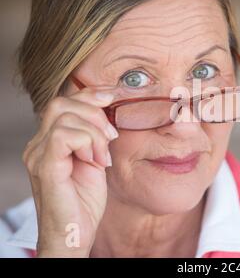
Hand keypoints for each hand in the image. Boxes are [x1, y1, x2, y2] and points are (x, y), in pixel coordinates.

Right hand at [22, 86, 118, 256]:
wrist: (75, 234)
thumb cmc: (84, 201)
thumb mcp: (95, 159)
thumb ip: (94, 136)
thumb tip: (107, 111)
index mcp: (49, 141)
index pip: (64, 103)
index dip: (90, 94)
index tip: (113, 94)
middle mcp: (38, 145)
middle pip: (62, 103)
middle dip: (95, 113)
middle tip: (110, 138)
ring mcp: (38, 155)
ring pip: (66, 117)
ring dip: (95, 134)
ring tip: (103, 157)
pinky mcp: (44, 167)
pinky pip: (63, 136)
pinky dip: (87, 143)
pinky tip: (96, 161)